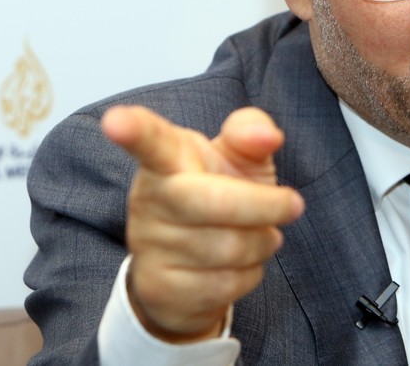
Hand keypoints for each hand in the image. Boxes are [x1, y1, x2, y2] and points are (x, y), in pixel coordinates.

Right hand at [102, 105, 304, 342]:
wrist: (191, 269)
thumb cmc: (220, 194)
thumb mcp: (239, 158)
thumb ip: (251, 133)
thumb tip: (269, 135)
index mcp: (168, 157)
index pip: (150, 140)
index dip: (134, 129)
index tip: (115, 121)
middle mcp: (150, 199)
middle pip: (211, 201)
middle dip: (263, 205)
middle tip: (294, 204)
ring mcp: (149, 245)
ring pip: (228, 248)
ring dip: (262, 242)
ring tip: (261, 234)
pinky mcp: (159, 288)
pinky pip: (224, 285)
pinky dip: (250, 274)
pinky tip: (241, 265)